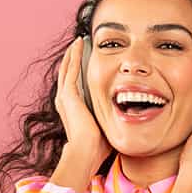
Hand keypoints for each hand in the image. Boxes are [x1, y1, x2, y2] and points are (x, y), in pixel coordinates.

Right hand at [53, 38, 111, 184]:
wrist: (86, 153)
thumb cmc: (97, 147)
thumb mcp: (105, 127)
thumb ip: (110, 120)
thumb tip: (127, 120)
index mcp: (72, 109)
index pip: (74, 84)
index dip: (78, 71)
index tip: (87, 60)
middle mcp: (65, 101)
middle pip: (67, 73)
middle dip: (74, 58)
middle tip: (80, 44)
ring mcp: (65, 96)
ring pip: (67, 68)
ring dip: (73, 53)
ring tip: (79, 40)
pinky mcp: (68, 94)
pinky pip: (70, 69)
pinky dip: (74, 55)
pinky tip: (79, 43)